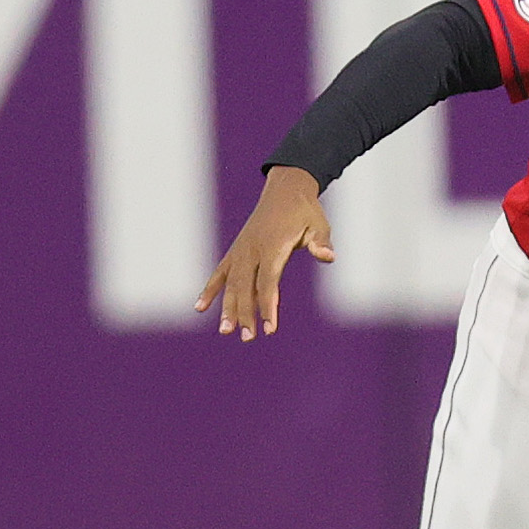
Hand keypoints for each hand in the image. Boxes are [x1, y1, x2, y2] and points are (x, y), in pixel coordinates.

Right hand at [196, 167, 333, 339]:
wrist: (285, 190)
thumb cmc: (305, 211)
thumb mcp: (319, 225)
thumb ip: (321, 242)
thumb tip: (328, 256)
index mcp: (272, 246)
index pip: (268, 282)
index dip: (268, 305)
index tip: (269, 328)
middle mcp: (252, 250)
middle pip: (246, 287)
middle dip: (245, 314)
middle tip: (247, 338)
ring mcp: (241, 250)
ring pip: (231, 283)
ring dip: (227, 308)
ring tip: (225, 331)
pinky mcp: (236, 251)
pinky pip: (220, 273)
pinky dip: (210, 290)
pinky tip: (199, 308)